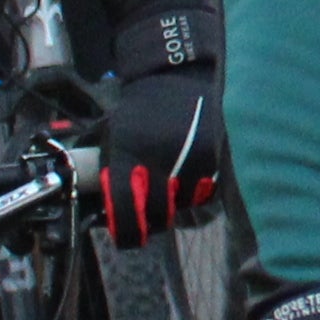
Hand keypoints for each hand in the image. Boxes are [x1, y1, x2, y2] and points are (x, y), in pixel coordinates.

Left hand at [95, 23, 225, 244]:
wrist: (176, 80)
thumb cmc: (139, 114)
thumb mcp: (114, 140)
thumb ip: (113, 176)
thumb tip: (108, 213)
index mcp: (126, 156)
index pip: (125, 208)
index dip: (126, 232)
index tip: (128, 239)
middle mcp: (158, 162)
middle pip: (157, 215)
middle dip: (152, 221)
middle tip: (147, 217)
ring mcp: (187, 162)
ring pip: (182, 207)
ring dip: (174, 206)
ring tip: (167, 190)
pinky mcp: (211, 160)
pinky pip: (203, 194)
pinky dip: (194, 194)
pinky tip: (186, 179)